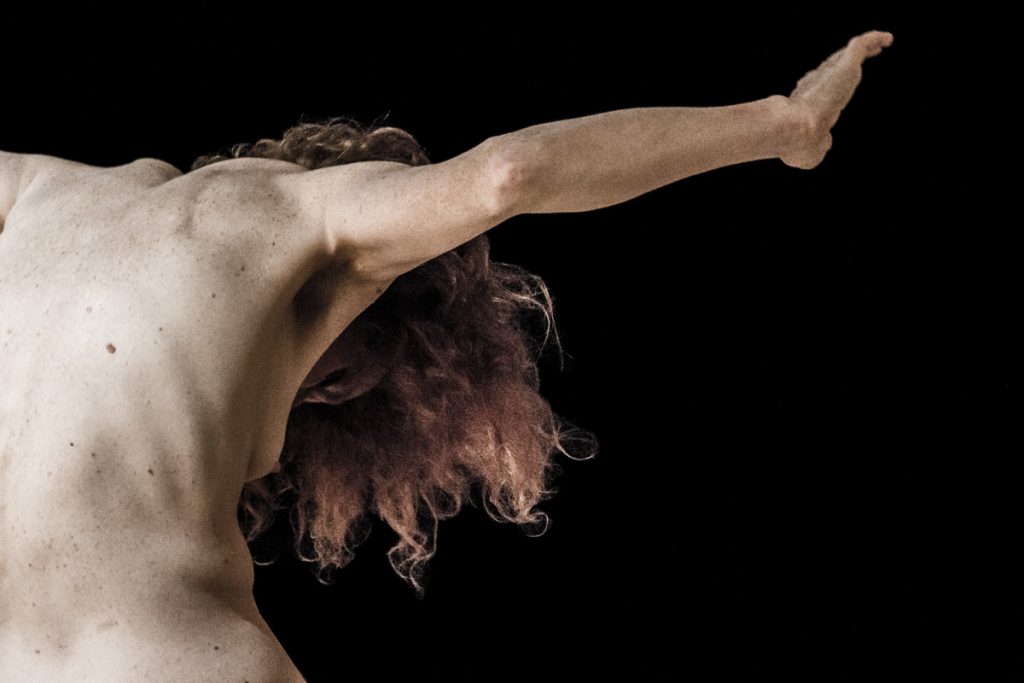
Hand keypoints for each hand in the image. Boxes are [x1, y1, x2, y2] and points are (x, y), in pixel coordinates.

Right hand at [779, 30, 893, 169]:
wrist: (796, 130)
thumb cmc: (800, 142)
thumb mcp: (811, 151)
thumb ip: (819, 146)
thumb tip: (825, 146)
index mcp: (806, 98)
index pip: (820, 84)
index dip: (830, 79)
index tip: (840, 82)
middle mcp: (816, 81)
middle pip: (835, 64)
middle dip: (848, 58)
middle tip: (864, 54)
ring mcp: (830, 71)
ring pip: (850, 52)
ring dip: (866, 46)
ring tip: (880, 44)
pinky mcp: (845, 65)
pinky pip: (861, 45)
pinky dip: (874, 39)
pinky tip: (888, 39)